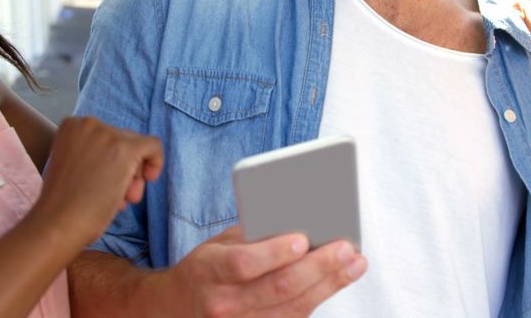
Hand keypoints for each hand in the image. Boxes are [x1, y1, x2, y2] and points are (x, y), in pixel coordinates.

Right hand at [31, 116, 162, 247]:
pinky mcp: (125, 149)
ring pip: (137, 147)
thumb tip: (123, 160)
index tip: (103, 181)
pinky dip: (156, 161)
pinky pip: (153, 146)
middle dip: (124, 169)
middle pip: (123, 141)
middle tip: (117, 196)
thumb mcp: (72, 166)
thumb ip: (93, 155)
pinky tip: (150, 178)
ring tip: (121, 200)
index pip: (106, 137)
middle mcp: (88, 124)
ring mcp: (107, 134)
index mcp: (72, 126)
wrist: (58, 223)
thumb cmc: (62, 204)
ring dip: (133, 175)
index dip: (109, 161)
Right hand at [162, 225, 366, 316]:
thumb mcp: (217, 245)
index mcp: (208, 270)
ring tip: (354, 264)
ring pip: (292, 309)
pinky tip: (335, 282)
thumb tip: (299, 221)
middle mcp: (223, 303)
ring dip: (329, 285)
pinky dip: (317, 300)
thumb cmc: (206, 269)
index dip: (274, 252)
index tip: (302, 238)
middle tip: (346, 248)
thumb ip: (252, 237)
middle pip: (278, 288)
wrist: (177, 309)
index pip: (243, 263)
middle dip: (318, 267)